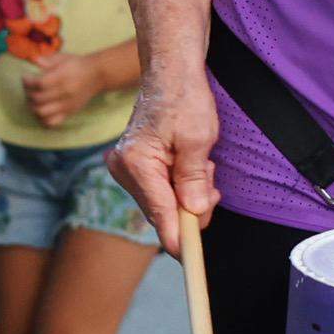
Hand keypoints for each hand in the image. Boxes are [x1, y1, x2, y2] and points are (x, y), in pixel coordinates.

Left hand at [24, 52, 111, 130]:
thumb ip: (48, 60)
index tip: (25, 77)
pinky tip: (41, 110)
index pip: (39, 84)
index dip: (27, 82)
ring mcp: (67, 105)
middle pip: (38, 98)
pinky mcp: (70, 113)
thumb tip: (34, 60)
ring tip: (32, 100)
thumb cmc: (78, 65)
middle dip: (28, 93)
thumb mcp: (64, 58)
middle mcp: (64, 93)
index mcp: (62, 77)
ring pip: (42, 112)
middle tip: (28, 88)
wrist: (97, 75)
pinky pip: (52, 122)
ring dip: (33, 106)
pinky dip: (43, 119)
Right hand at [109, 68, 220, 255]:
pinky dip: (180, 186)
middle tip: (209, 181)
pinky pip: (161, 191)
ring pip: (164, 204)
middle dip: (191, 206)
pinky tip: (190, 165)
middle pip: (162, 212)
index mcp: (136, 162)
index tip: (190, 260)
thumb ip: (193, 179)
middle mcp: (123, 168)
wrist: (170, 73)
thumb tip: (194, 212)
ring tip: (200, 164)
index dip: (179, 238)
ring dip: (188, 193)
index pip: (161, 212)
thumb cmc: (183, 97)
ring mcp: (126, 169)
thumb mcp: (198, 138)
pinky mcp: (134, 168)